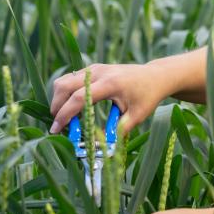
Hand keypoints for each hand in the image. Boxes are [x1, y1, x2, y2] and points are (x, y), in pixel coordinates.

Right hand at [49, 62, 171, 133]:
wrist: (157, 76)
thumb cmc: (148, 96)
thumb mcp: (137, 116)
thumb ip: (119, 130)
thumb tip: (98, 145)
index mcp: (111, 83)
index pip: (80, 98)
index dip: (65, 114)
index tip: (56, 129)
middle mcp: (99, 72)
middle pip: (65, 86)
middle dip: (56, 106)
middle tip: (59, 125)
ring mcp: (95, 68)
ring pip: (64, 80)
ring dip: (59, 99)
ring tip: (68, 117)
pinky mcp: (93, 68)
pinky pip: (71, 79)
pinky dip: (67, 93)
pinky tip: (77, 108)